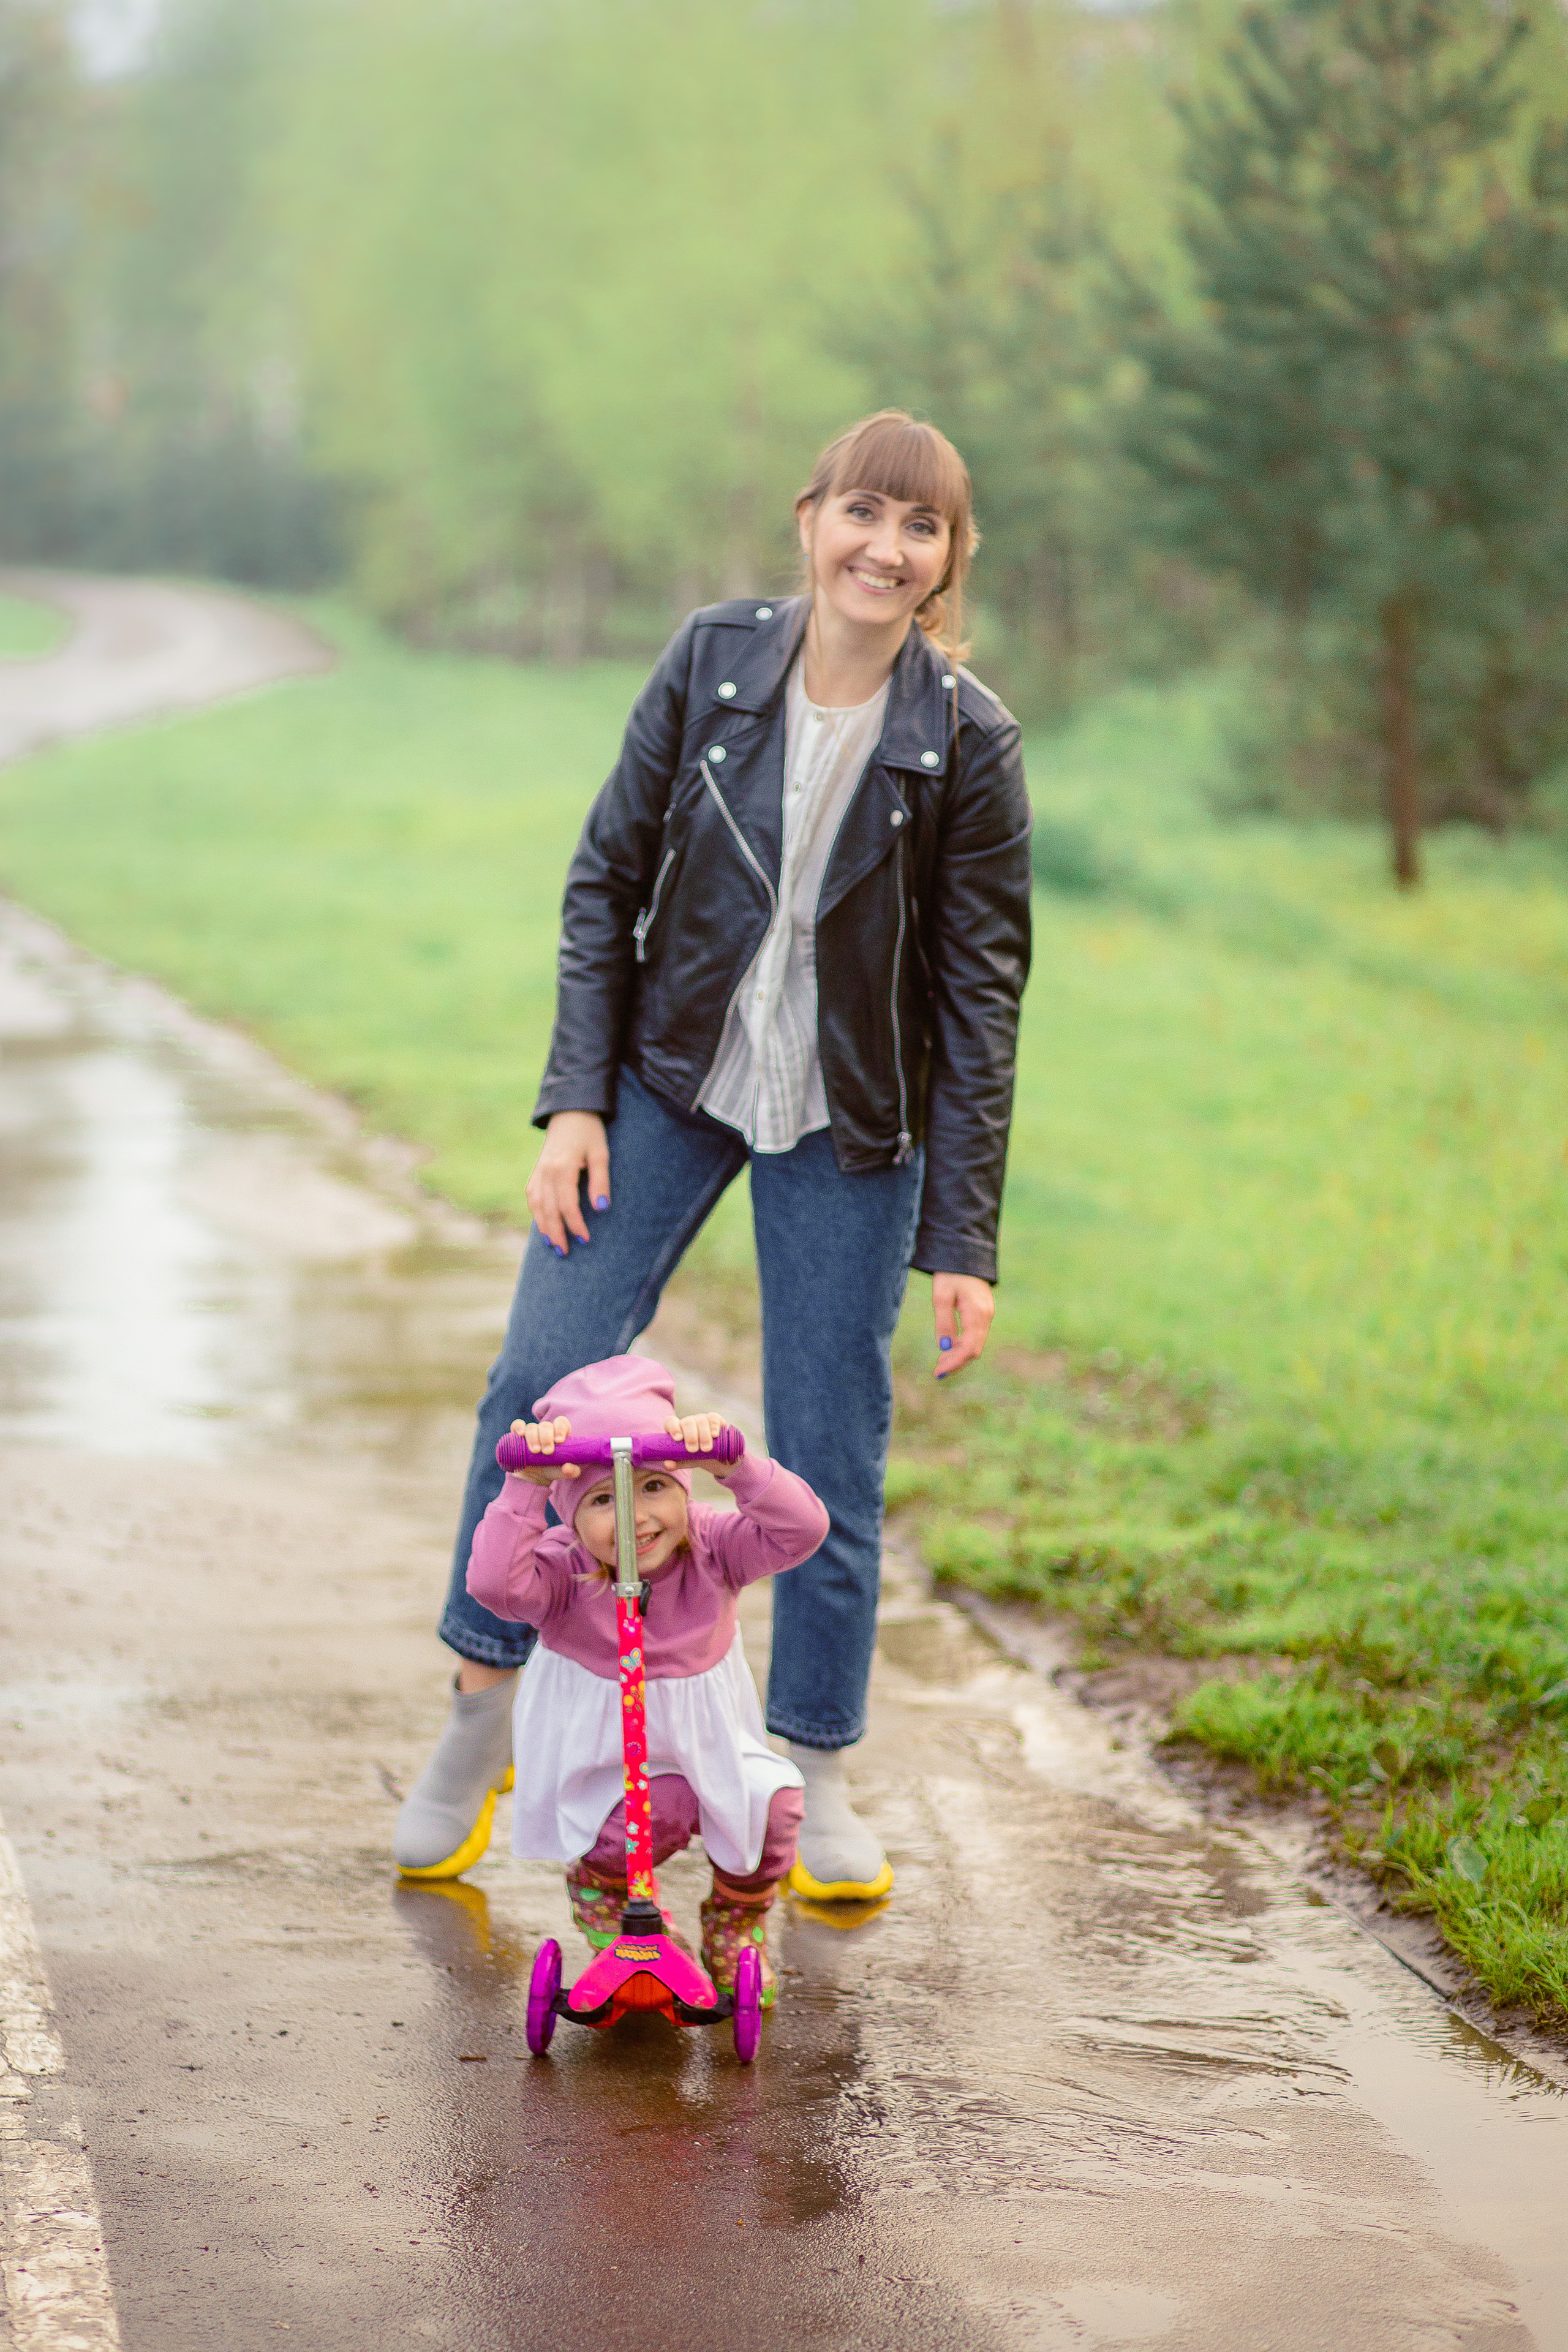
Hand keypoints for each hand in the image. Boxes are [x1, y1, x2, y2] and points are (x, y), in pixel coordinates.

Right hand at [507, 1415, 579, 1485]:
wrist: (534, 1478)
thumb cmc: (553, 1470)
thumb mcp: (565, 1473)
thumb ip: (572, 1471)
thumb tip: (567, 1468)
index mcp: (559, 1434)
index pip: (561, 1423)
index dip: (560, 1428)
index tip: (559, 1440)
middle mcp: (545, 1431)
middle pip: (546, 1425)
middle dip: (547, 1438)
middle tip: (547, 1452)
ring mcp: (531, 1433)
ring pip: (532, 1427)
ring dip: (533, 1438)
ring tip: (535, 1451)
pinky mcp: (518, 1437)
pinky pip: (517, 1425)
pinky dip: (518, 1427)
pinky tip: (521, 1434)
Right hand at [526, 1112, 609, 1253]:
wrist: (570, 1110)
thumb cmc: (589, 1132)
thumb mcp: (601, 1154)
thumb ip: (601, 1182)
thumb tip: (601, 1209)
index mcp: (562, 1168)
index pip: (567, 1205)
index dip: (575, 1224)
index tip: (585, 1239)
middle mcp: (546, 1171)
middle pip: (548, 1210)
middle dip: (557, 1233)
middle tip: (566, 1252)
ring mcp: (538, 1171)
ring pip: (536, 1205)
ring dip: (544, 1226)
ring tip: (552, 1244)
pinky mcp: (536, 1170)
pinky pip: (532, 1196)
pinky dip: (536, 1213)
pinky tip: (543, 1225)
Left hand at [664, 1412, 725, 1461]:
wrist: (715, 1456)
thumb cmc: (695, 1457)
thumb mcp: (686, 1461)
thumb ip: (676, 1463)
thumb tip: (667, 1464)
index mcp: (678, 1429)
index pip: (671, 1422)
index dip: (673, 1428)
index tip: (678, 1439)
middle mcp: (689, 1422)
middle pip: (687, 1422)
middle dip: (690, 1436)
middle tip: (693, 1450)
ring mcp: (702, 1419)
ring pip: (701, 1420)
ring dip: (703, 1435)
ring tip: (706, 1449)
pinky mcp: (715, 1419)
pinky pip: (714, 1418)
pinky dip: (714, 1426)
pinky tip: (714, 1435)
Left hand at [932, 1273, 993, 1379]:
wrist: (964, 1255)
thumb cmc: (950, 1273)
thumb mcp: (941, 1296)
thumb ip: (943, 1322)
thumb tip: (944, 1346)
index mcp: (977, 1313)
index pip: (969, 1348)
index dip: (954, 1363)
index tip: (938, 1372)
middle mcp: (986, 1316)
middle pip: (974, 1350)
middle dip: (956, 1362)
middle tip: (937, 1371)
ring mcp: (987, 1314)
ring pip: (976, 1344)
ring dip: (959, 1355)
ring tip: (940, 1362)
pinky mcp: (984, 1312)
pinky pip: (976, 1335)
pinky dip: (963, 1345)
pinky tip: (949, 1348)